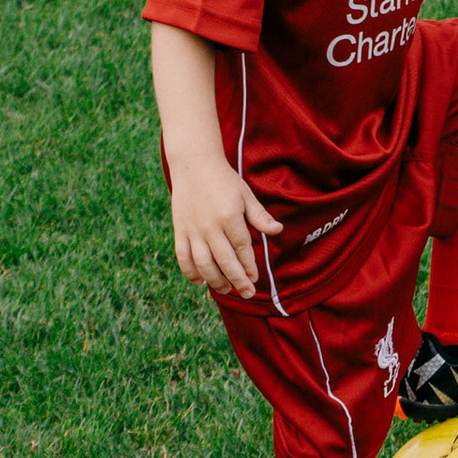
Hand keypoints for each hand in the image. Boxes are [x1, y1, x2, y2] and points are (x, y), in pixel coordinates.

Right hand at [168, 152, 283, 297]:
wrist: (194, 164)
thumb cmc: (224, 180)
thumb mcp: (245, 194)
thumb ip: (259, 215)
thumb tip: (278, 231)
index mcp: (229, 216)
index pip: (242, 248)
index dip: (249, 266)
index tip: (254, 279)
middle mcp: (210, 226)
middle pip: (225, 261)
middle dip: (237, 280)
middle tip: (246, 294)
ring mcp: (193, 230)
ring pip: (203, 264)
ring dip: (215, 280)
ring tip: (226, 289)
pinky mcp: (180, 231)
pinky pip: (183, 257)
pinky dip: (190, 272)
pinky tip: (200, 281)